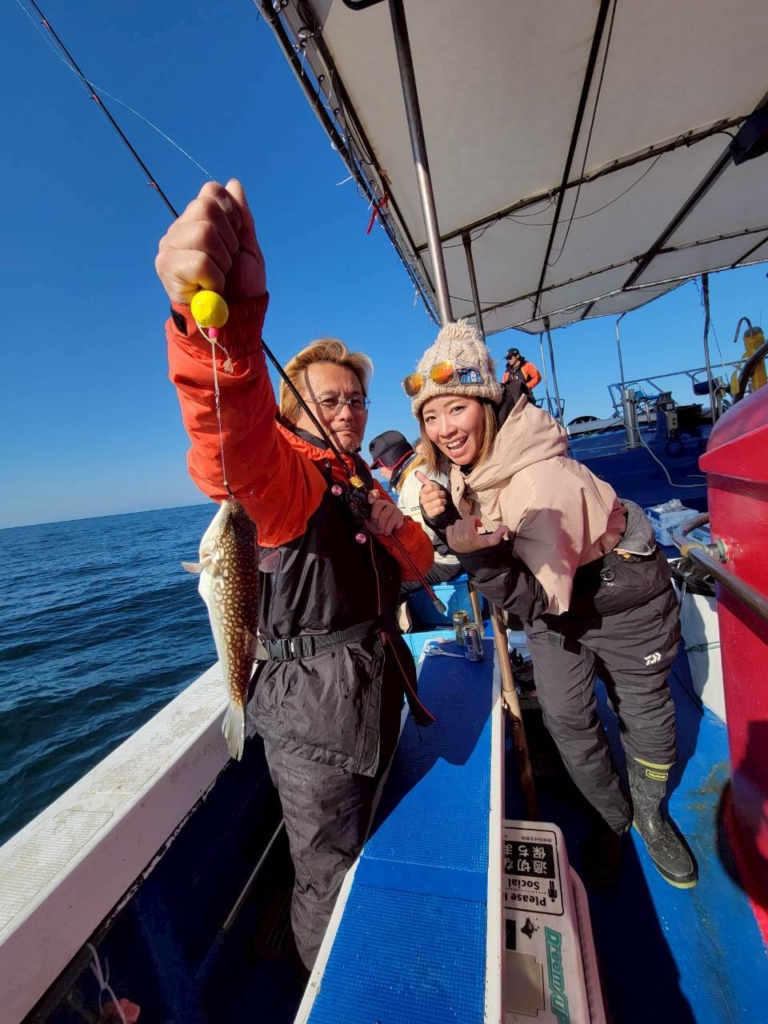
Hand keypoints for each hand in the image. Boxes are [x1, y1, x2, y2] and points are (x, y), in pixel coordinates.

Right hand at [155, 179, 265, 304]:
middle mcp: (179, 229)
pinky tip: (211, 288)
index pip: (211, 192)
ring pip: (203, 232)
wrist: (235, 318)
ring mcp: (169, 247)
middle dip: (228, 239)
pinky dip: (215, 278)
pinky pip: (199, 261)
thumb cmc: (241, 285)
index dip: (231, 214)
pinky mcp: (167, 267)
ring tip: (220, 276)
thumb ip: (241, 216)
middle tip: (227, 262)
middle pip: (206, 208)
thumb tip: (233, 183)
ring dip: (222, 260)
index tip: (235, 240)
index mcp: (197, 219)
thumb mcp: (247, 247)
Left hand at [366, 489, 403, 536]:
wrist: (387, 532)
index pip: (375, 493)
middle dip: (375, 517)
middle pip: (379, 504)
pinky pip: (394, 520)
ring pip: (386, 513)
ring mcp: (393, 507)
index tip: (370, 501)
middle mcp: (385, 502)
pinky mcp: (400, 514)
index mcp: (376, 503)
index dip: (372, 495)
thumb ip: (364, 516)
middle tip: (375, 526)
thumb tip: (363, 517)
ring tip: (381, 531)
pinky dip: (389, 528)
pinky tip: (387, 531)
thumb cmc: (376, 525)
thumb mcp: (368, 521)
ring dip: (382, 525)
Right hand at [415, 470, 447, 519]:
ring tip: (442, 502)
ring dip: (443, 501)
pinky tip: (441, 507)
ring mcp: (426, 507)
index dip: (437, 488)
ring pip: (439, 501)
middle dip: (442, 494)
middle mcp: (422, 500)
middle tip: (442, 496)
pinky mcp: (430, 514)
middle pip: (436, 494)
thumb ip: (423, 479)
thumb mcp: (429, 487)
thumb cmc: (432, 496)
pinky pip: (439, 509)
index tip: (437, 490)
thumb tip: (416, 472)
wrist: (432, 509)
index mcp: (422, 492)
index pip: (431, 486)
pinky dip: (442, 508)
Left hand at [446, 516, 507, 553]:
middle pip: (463, 520)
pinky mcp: (449, 541)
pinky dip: (454, 529)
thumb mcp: (491, 542)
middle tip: (474, 529)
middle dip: (469, 523)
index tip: (479, 525)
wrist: (473, 560)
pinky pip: (449, 528)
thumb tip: (506, 527)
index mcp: (469, 535)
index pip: (469, 518)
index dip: (475, 520)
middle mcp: (459, 536)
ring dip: (462, 526)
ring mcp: (453, 539)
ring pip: (456, 524)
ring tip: (467, 532)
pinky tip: (460, 534)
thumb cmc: (482, 549)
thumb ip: (498, 535)